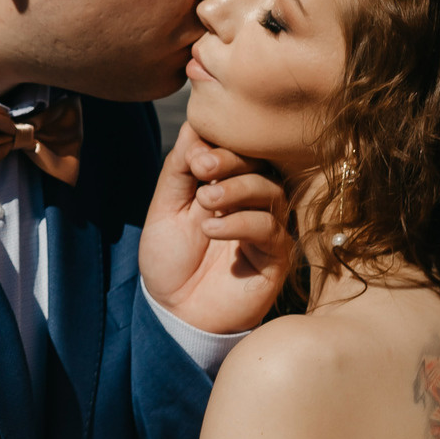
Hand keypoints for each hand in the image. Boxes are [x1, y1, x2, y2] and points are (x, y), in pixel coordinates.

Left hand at [139, 121, 294, 336]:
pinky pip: (270, 231)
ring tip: (205, 200)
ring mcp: (266, 229)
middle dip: (230, 160)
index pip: (236, 150)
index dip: (220, 144)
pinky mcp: (275, 258)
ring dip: (236, 189)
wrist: (175, 313)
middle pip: (258, 166)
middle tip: (202, 166)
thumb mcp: (164, 210)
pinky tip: (213, 228)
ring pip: (269, 193)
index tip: (194, 152)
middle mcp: (251, 203)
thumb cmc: (170, 261)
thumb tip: (192, 125)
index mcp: (225, 185)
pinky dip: (241, 223)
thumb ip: (178, 171)